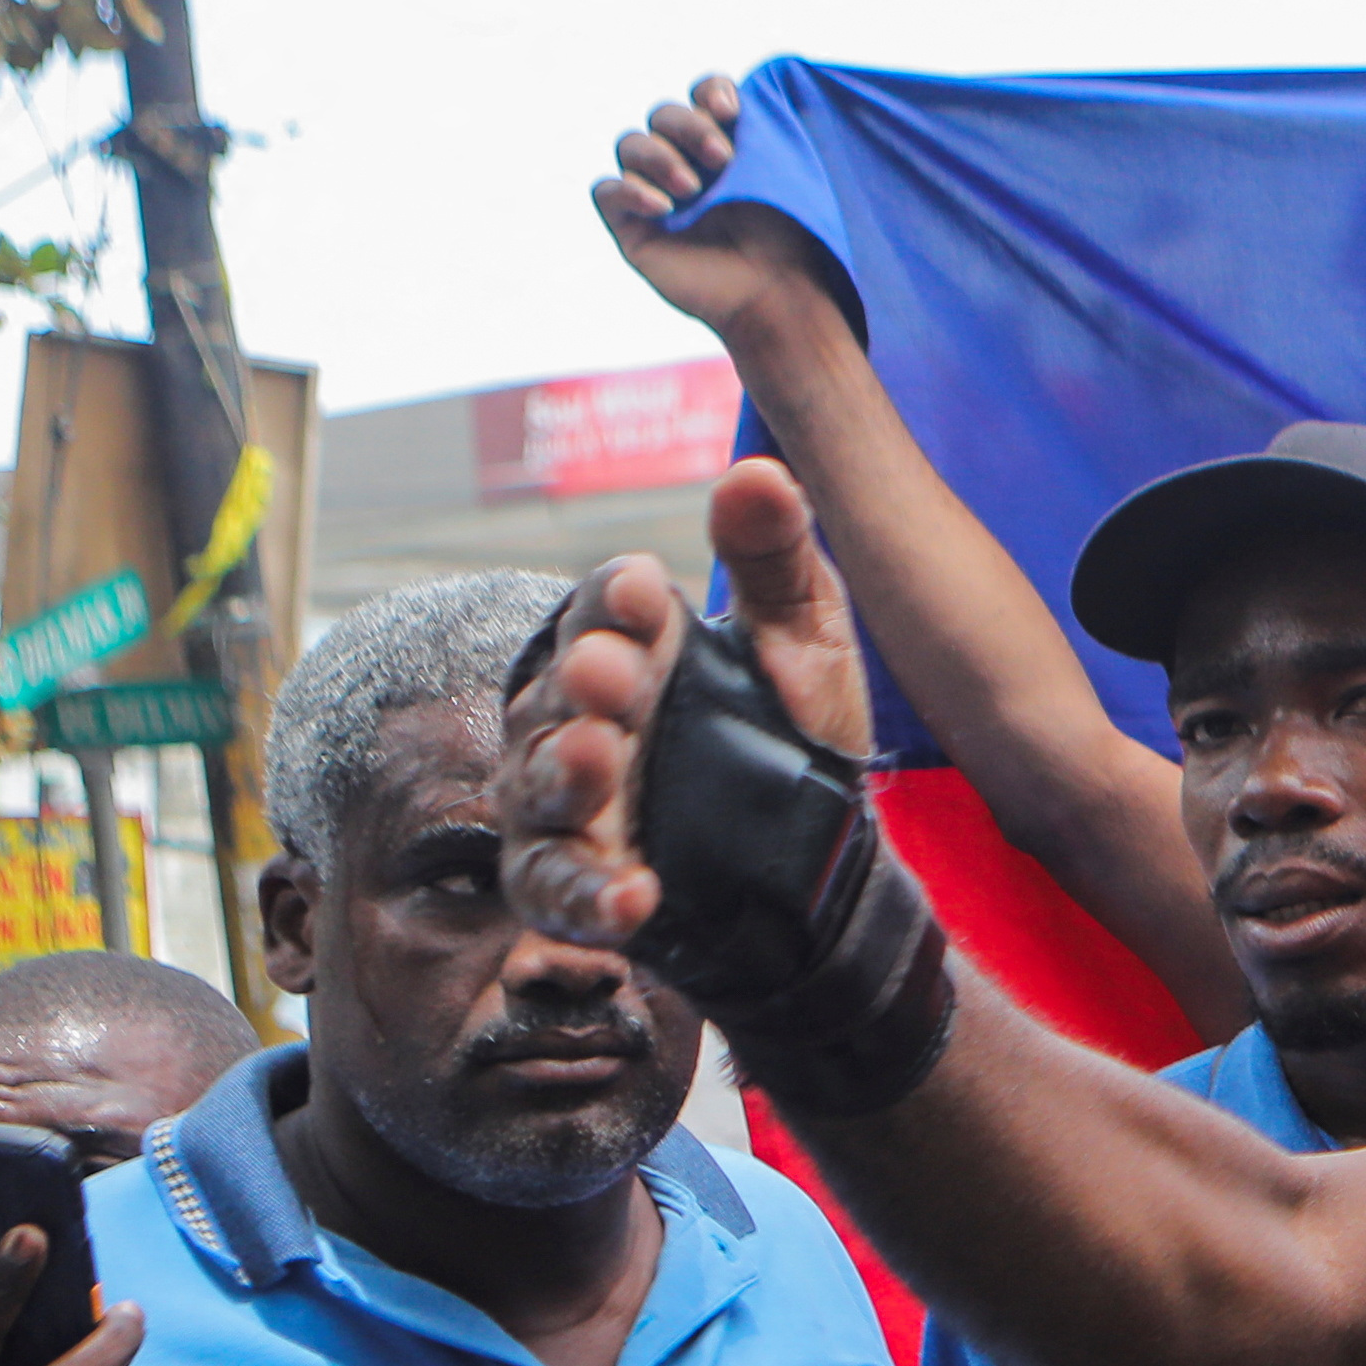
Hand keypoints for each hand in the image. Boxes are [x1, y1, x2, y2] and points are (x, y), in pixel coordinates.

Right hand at [499, 461, 879, 955]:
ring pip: (541, 787)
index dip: (618, 597)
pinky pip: (558, 891)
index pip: (608, 605)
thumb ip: (777, 558)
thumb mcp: (804, 640)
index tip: (647, 588)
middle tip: (608, 671)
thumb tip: (760, 470)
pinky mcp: (573, 886)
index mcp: (635, 646)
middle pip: (562, 693)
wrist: (823, 863)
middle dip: (586, 680)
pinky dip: (588, 895)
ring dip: (563, 773)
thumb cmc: (795, 733)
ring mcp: (570, 804)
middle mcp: (581, 717)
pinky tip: (633, 894)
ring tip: (594, 759)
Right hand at [594, 73, 849, 347]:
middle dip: (690, 127)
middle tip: (723, 158)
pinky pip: (605, 190)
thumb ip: (765, 125)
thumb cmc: (788, 234)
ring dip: (660, 156)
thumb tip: (751, 88)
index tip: (732, 111)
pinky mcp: (630, 225)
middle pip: (663, 114)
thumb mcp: (785, 171)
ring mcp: (654, 191)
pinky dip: (629, 189)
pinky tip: (663, 208)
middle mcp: (685, 161)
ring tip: (692, 190)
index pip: (701, 96)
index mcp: (724, 142)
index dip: (710, 94)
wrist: (775, 290)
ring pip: (630, 144)